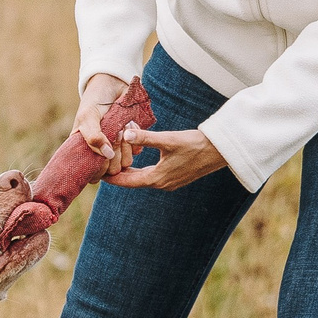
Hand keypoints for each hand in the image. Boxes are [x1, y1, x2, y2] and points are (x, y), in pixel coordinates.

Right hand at [71, 73, 131, 166]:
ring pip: (125, 163)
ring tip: (122, 125)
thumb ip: (93, 137)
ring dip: (126, 144)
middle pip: (111, 170)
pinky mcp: (130, 142)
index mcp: (85, 151)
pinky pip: (136, 151)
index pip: (92, 175)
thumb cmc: (95, 100)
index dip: (99, 169)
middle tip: (115, 132)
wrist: (113, 84)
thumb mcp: (88, 117)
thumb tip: (106, 155)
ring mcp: (116, 148)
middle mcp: (101, 153)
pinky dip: (135, 138)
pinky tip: (129, 123)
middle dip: (115, 152)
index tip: (105, 152)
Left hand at [108, 126, 227, 190]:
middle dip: (118, 173)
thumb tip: (124, 134)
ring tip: (115, 162)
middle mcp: (162, 183)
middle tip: (102, 166)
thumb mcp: (168, 139)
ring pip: (142, 178)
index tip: (97, 173)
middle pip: (133, 181)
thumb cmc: (194, 144)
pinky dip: (141, 169)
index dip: (111, 177)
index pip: (127, 181)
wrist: (220, 150)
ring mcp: (170, 181)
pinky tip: (138, 160)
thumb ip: (145, 137)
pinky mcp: (176, 176)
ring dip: (130, 170)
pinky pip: (152, 175)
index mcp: (157, 178)